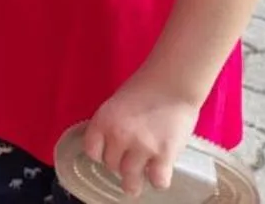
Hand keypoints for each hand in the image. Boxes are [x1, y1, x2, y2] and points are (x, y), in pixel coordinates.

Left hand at [81, 75, 202, 195]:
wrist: (172, 83)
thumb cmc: (144, 88)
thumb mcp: (116, 105)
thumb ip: (111, 126)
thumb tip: (111, 146)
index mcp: (103, 121)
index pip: (92, 151)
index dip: (100, 154)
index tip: (108, 154)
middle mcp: (118, 136)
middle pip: (111, 165)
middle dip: (119, 165)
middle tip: (129, 162)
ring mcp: (141, 147)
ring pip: (130, 178)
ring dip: (134, 181)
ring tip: (137, 181)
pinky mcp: (164, 155)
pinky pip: (157, 181)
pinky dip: (158, 180)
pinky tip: (159, 173)